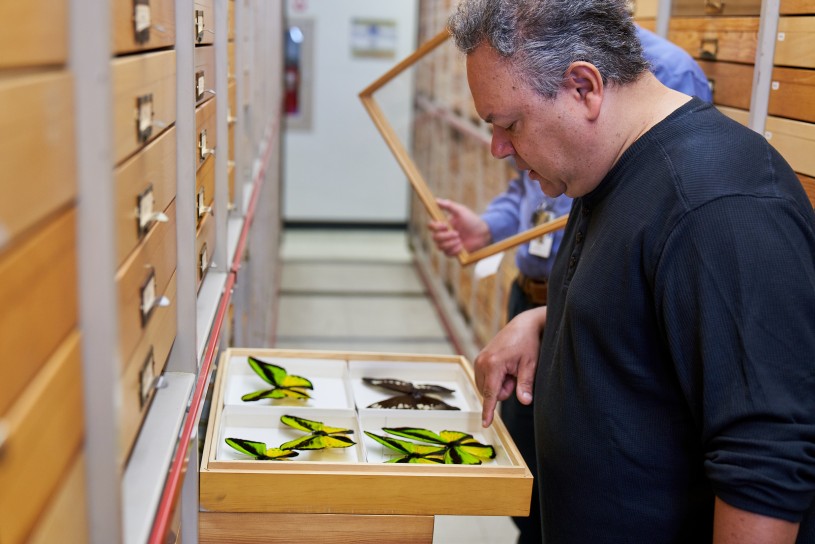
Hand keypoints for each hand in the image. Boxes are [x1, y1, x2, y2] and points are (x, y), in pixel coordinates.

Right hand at [427, 198, 491, 255]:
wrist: (482, 233)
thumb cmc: (472, 220)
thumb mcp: (461, 211)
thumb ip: (449, 205)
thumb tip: (436, 200)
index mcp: (443, 224)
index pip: (431, 226)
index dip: (436, 227)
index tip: (445, 226)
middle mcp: (443, 234)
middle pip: (435, 237)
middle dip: (446, 236)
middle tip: (457, 233)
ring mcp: (447, 243)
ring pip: (440, 247)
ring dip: (451, 243)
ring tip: (460, 239)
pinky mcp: (453, 252)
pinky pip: (447, 253)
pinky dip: (455, 250)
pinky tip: (462, 246)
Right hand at [474, 306, 546, 426]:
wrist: (522, 325)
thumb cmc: (528, 343)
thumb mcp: (530, 365)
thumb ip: (525, 385)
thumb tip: (525, 402)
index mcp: (493, 364)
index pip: (491, 394)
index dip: (488, 411)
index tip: (485, 424)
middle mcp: (481, 362)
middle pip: (489, 393)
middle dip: (503, 390)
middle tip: (515, 375)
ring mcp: (478, 360)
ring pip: (487, 387)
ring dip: (500, 384)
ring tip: (511, 369)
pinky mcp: (479, 359)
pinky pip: (485, 380)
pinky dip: (496, 379)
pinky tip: (506, 367)